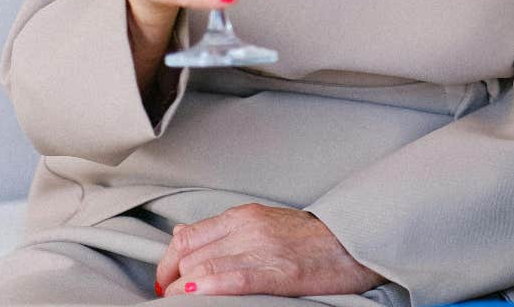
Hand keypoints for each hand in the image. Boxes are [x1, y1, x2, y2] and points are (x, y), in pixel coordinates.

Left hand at [155, 204, 382, 297]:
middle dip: (172, 281)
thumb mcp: (260, 221)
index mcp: (242, 215)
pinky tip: (196, 298)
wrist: (349, 241)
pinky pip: (234, 280)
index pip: (188, 236)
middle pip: (191, 255)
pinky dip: (209, 289)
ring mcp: (262, 249)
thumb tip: (182, 234)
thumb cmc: (307, 237)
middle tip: (169, 299)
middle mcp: (247, 228)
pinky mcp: (278, 272)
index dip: (167, 262)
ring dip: (184, 291)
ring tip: (178, 304)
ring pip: (205, 268)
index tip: (163, 282)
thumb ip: (221, 229)